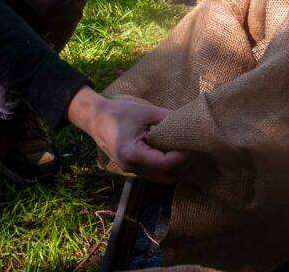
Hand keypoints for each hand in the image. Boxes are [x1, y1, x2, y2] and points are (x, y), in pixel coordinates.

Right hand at [67, 86, 184, 182]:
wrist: (95, 117)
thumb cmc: (118, 113)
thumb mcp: (145, 112)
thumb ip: (166, 118)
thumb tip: (188, 121)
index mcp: (132, 154)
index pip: (163, 163)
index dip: (179, 157)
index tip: (190, 147)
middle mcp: (130, 167)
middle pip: (161, 174)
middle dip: (178, 167)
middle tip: (192, 155)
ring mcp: (128, 169)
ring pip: (156, 176)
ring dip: (170, 169)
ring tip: (184, 155)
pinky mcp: (128, 166)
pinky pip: (149, 171)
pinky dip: (161, 167)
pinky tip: (170, 155)